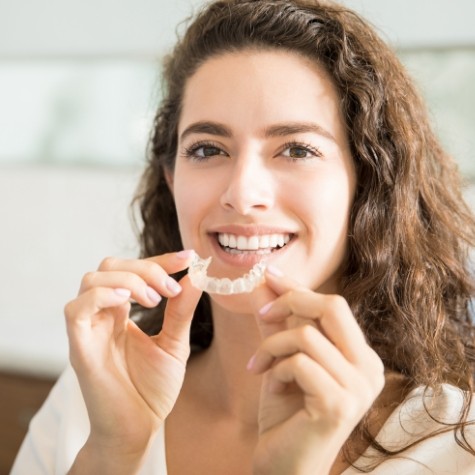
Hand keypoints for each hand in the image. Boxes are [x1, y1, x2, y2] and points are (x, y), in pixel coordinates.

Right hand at [64, 251, 201, 469]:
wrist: (139, 428)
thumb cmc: (152, 388)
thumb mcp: (174, 343)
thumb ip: (180, 311)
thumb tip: (195, 277)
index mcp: (122, 312)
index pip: (134, 270)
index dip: (160, 259)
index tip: (188, 258)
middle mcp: (102, 315)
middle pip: (110, 266)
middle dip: (146, 267)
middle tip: (170, 288)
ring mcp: (89, 329)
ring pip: (92, 279)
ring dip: (129, 280)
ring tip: (154, 300)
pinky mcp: (79, 347)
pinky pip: (77, 308)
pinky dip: (103, 295)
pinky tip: (129, 303)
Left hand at [248, 268, 384, 474]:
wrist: (285, 465)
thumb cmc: (287, 412)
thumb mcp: (281, 359)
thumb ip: (276, 323)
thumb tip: (263, 283)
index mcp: (361, 356)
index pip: (333, 305)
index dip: (298, 287)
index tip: (269, 274)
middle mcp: (369, 368)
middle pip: (332, 306)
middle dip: (291, 301)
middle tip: (262, 314)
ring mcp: (359, 387)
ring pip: (307, 335)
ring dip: (272, 345)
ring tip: (259, 365)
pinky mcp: (340, 404)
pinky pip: (299, 362)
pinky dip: (276, 368)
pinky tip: (270, 386)